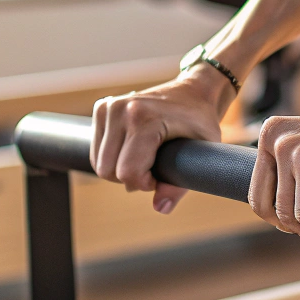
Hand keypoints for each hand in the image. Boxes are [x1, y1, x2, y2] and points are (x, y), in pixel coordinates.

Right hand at [91, 66, 231, 213]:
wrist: (194, 92)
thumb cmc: (200, 122)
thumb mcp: (202, 153)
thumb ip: (180, 185)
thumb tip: (160, 208)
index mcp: (144, 119)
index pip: (127, 171)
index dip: (144, 183)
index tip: (162, 174)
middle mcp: (121, 110)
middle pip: (108, 170)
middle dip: (131, 178)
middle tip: (155, 167)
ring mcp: (109, 106)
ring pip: (99, 163)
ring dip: (120, 169)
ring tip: (146, 157)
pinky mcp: (102, 107)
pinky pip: (96, 151)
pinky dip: (113, 158)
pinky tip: (133, 148)